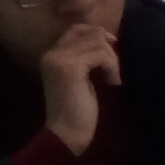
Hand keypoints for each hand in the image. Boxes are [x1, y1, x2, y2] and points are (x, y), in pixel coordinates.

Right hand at [36, 5, 122, 154]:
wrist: (67, 135)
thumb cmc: (78, 111)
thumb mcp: (82, 77)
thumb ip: (86, 57)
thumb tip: (107, 36)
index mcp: (51, 55)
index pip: (77, 29)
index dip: (97, 34)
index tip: (112, 50)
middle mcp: (51, 53)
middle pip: (90, 32)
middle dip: (108, 48)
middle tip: (113, 71)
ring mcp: (59, 58)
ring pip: (97, 41)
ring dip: (112, 60)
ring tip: (113, 79)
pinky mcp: (70, 67)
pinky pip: (101, 54)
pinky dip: (112, 67)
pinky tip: (112, 83)